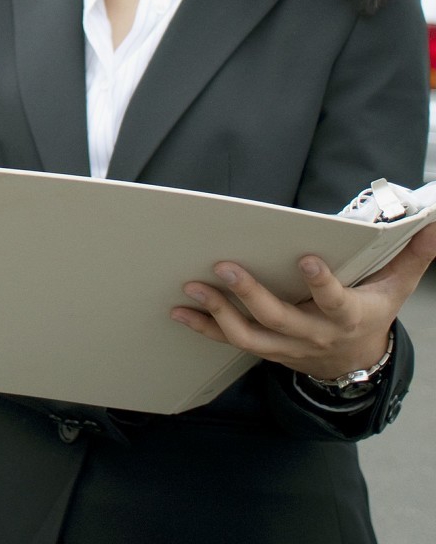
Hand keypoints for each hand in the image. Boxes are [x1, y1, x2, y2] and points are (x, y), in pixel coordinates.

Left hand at [170, 222, 435, 379]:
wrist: (356, 364)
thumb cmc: (370, 312)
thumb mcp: (394, 287)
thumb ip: (410, 256)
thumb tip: (432, 224)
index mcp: (347, 315)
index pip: (334, 300)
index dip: (321, 283)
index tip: (306, 258)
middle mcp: (313, 334)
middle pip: (279, 317)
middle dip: (250, 294)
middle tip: (224, 266)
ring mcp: (286, 346)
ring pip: (249, 335)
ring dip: (218, 312)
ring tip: (192, 287)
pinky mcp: (265, 349)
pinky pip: (231, 341)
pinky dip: (204, 327)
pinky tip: (179, 311)